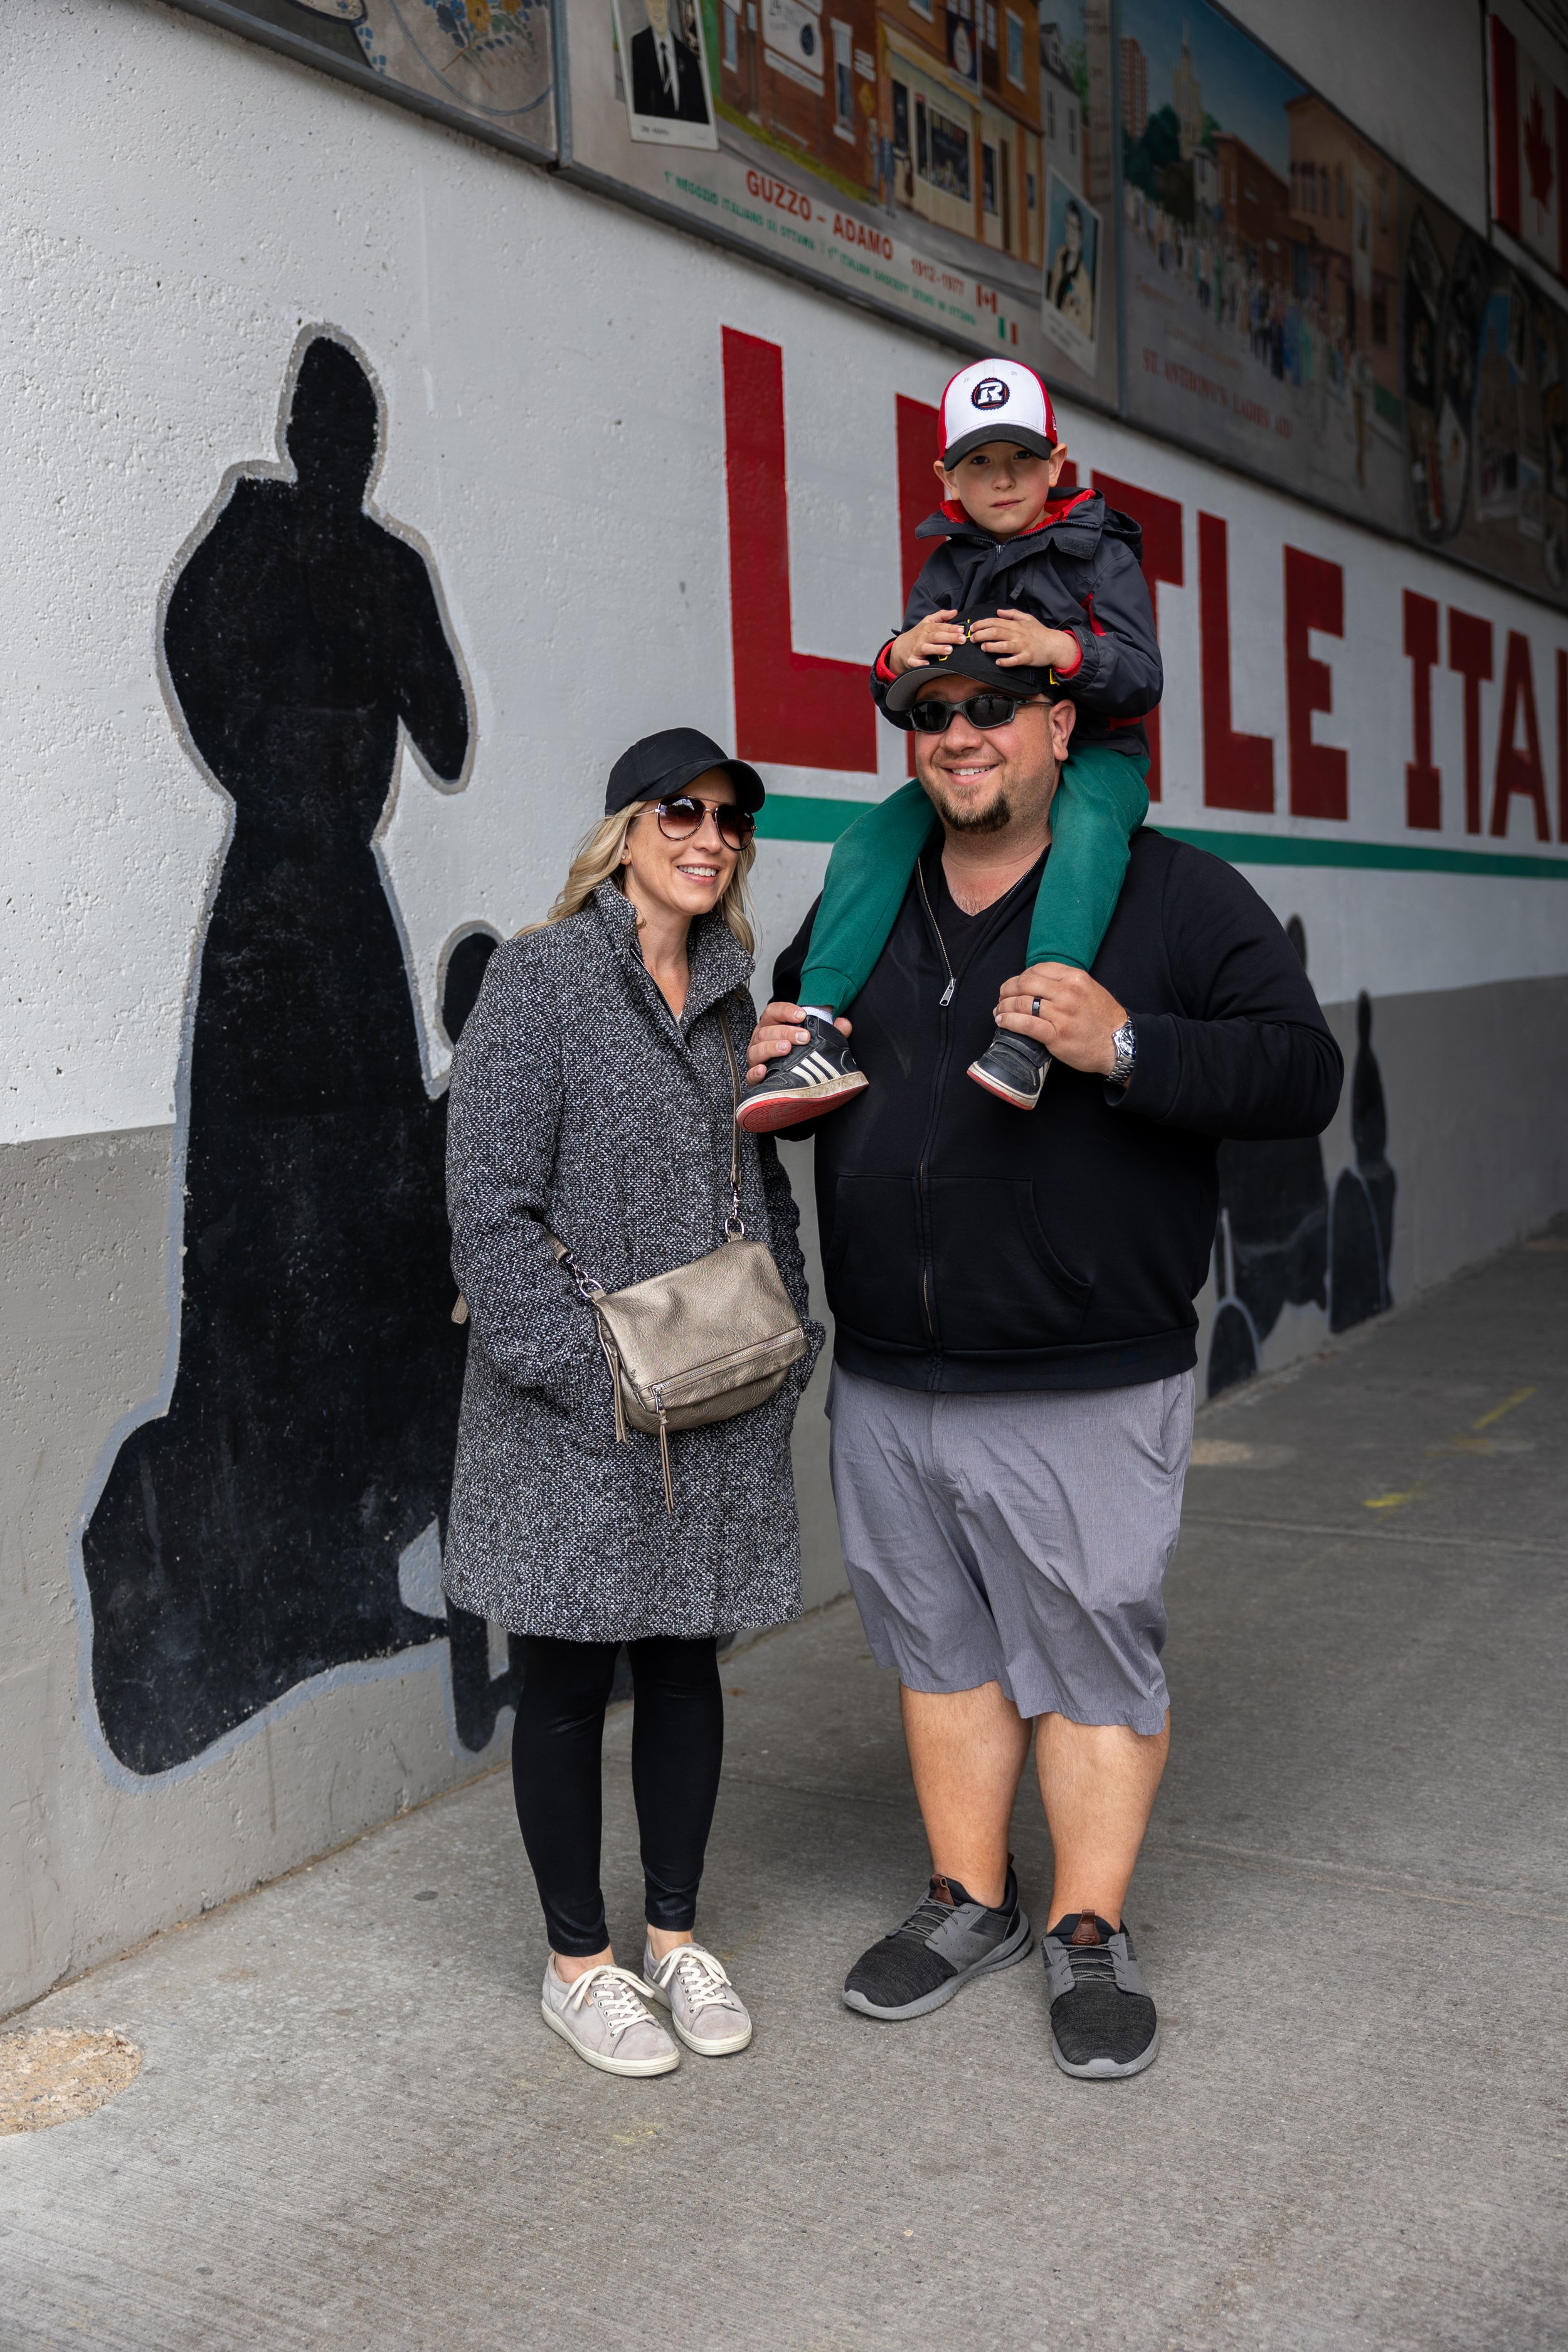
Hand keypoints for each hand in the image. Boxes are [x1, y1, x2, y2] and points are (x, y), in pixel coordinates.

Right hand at [746, 1001, 852, 1084]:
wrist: (788, 1079)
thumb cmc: (799, 1053)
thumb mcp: (815, 1040)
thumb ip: (830, 1031)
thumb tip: (844, 1024)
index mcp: (773, 1025)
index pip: (773, 1012)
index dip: (786, 1011)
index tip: (802, 1015)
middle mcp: (761, 1039)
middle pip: (767, 1030)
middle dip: (785, 1032)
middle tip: (804, 1037)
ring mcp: (756, 1057)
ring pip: (757, 1049)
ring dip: (771, 1048)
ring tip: (786, 1049)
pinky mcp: (754, 1077)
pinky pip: (750, 1075)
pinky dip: (755, 1073)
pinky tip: (764, 1071)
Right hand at [887, 610, 963, 675]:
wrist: (900, 647)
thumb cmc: (917, 635)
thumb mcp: (927, 622)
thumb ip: (941, 616)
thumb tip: (954, 612)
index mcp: (926, 628)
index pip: (940, 627)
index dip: (951, 628)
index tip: (962, 630)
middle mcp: (921, 638)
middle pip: (936, 636)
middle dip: (949, 637)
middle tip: (961, 639)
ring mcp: (915, 649)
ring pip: (926, 648)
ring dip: (937, 649)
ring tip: (949, 650)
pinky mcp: (911, 660)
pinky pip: (915, 662)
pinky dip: (920, 664)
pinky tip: (928, 664)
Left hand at [966, 609, 1079, 671]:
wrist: (1055, 644)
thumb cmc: (1040, 632)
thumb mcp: (1027, 618)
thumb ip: (1012, 614)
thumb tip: (998, 611)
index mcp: (1016, 625)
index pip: (995, 622)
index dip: (981, 624)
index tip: (973, 628)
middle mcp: (1017, 634)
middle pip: (995, 632)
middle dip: (981, 635)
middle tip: (973, 639)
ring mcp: (1022, 646)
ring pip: (1003, 646)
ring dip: (990, 647)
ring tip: (983, 647)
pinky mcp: (1027, 657)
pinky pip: (1014, 660)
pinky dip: (1005, 662)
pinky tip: (998, 662)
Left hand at [995, 965, 1125, 1076]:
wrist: (1119, 1044)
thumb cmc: (1103, 1018)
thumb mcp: (1089, 989)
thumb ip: (1065, 982)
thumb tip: (1037, 982)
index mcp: (1075, 978)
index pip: (1037, 969)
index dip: (1020, 977)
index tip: (1015, 986)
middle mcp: (1067, 993)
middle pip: (1024, 983)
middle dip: (1007, 990)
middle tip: (1002, 998)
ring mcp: (1061, 1014)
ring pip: (1021, 1003)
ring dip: (1003, 1007)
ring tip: (999, 1012)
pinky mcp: (1056, 1035)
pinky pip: (1025, 1024)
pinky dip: (1009, 1022)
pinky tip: (1002, 1022)